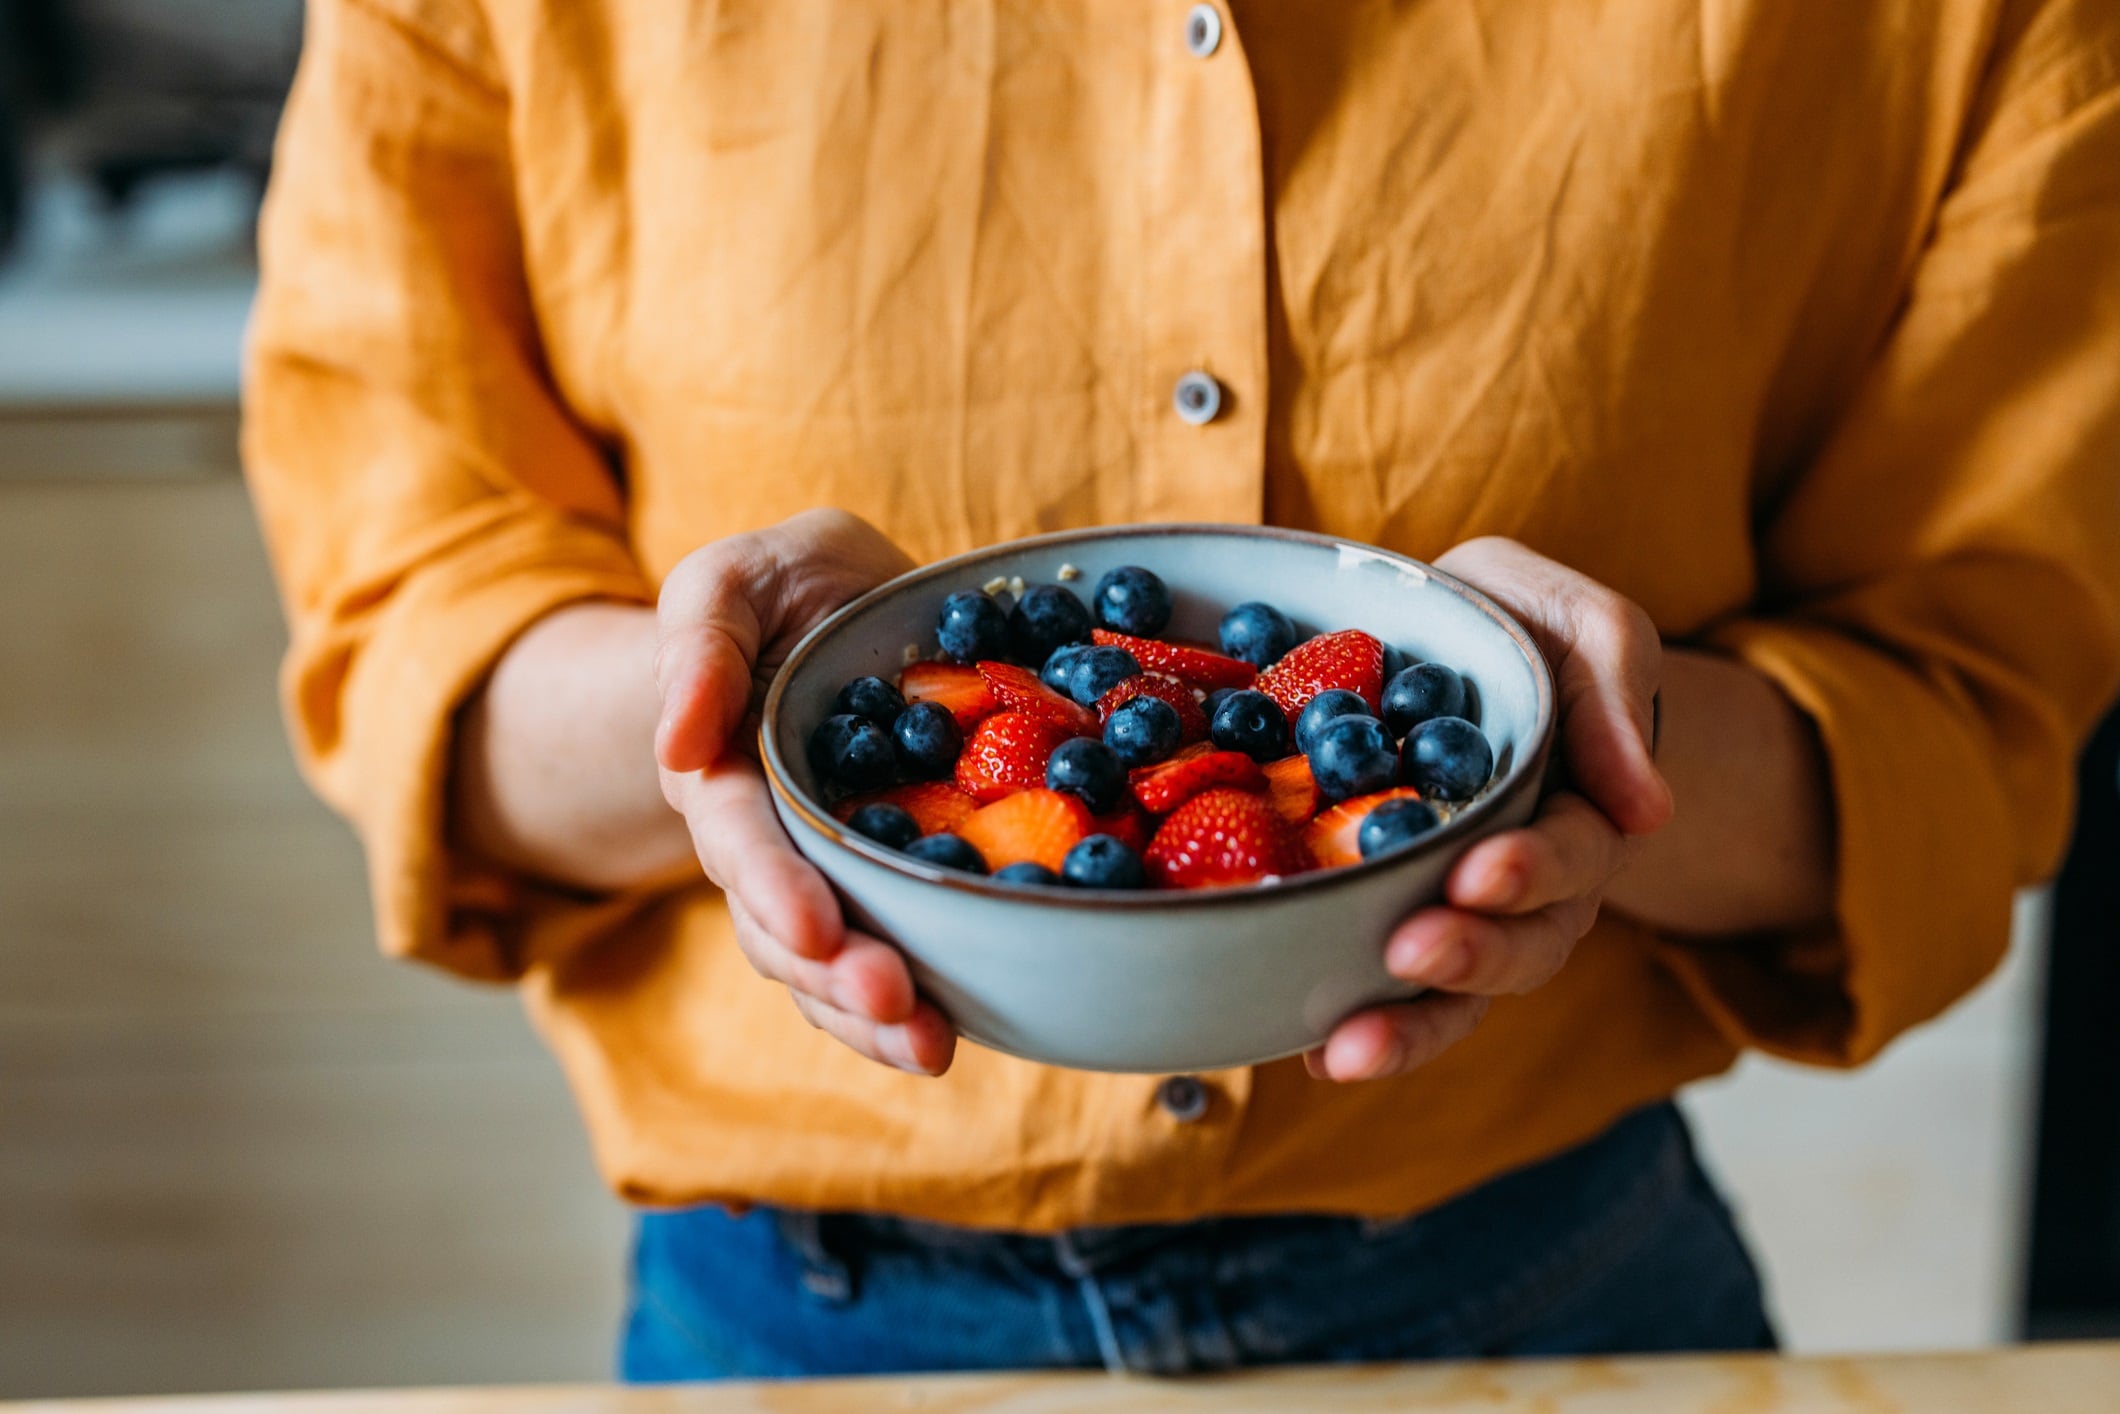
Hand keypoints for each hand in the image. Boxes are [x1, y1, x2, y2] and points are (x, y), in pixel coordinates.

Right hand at [654, 510, 956, 1074]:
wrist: (848, 601)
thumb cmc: (781, 585)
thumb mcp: (730, 579)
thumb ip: (700, 644)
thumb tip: (678, 745)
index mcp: (722, 773)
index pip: (739, 842)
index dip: (773, 888)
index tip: (815, 927)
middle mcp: (771, 841)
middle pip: (784, 930)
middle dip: (835, 974)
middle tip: (897, 1004)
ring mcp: (831, 871)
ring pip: (833, 964)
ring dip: (876, 1015)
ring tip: (932, 1046)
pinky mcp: (896, 879)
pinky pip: (900, 949)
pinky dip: (927, 995)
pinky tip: (965, 1027)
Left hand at [1306, 537, 1674, 1081]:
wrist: (1449, 641)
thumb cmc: (1525, 626)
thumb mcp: (1585, 624)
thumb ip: (1618, 689)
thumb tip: (1648, 808)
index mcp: (1584, 811)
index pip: (1573, 854)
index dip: (1532, 871)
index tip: (1481, 872)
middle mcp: (1531, 883)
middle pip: (1522, 947)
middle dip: (1470, 957)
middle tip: (1410, 952)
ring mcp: (1461, 912)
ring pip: (1455, 993)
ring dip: (1408, 1027)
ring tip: (1346, 1051)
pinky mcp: (1391, 919)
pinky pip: (1381, 989)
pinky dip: (1347, 1024)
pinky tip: (1303, 1053)